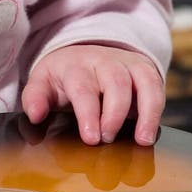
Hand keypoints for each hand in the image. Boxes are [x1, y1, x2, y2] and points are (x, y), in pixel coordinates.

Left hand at [21, 44, 164, 145]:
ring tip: (141, 140)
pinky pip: (156, 85)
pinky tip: (150, 133)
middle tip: (108, 139)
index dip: (88, 112)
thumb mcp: (43, 83)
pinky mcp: (143, 69)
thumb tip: (35, 115)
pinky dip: (157, 109)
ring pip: (141, 81)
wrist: (82, 51)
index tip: (91, 138)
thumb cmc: (62, 76)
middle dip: (114, 113)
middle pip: (114, 82)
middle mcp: (102, 60)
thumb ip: (35, 98)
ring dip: (144, 112)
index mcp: (74, 65)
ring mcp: (125, 63)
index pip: (82, 86)